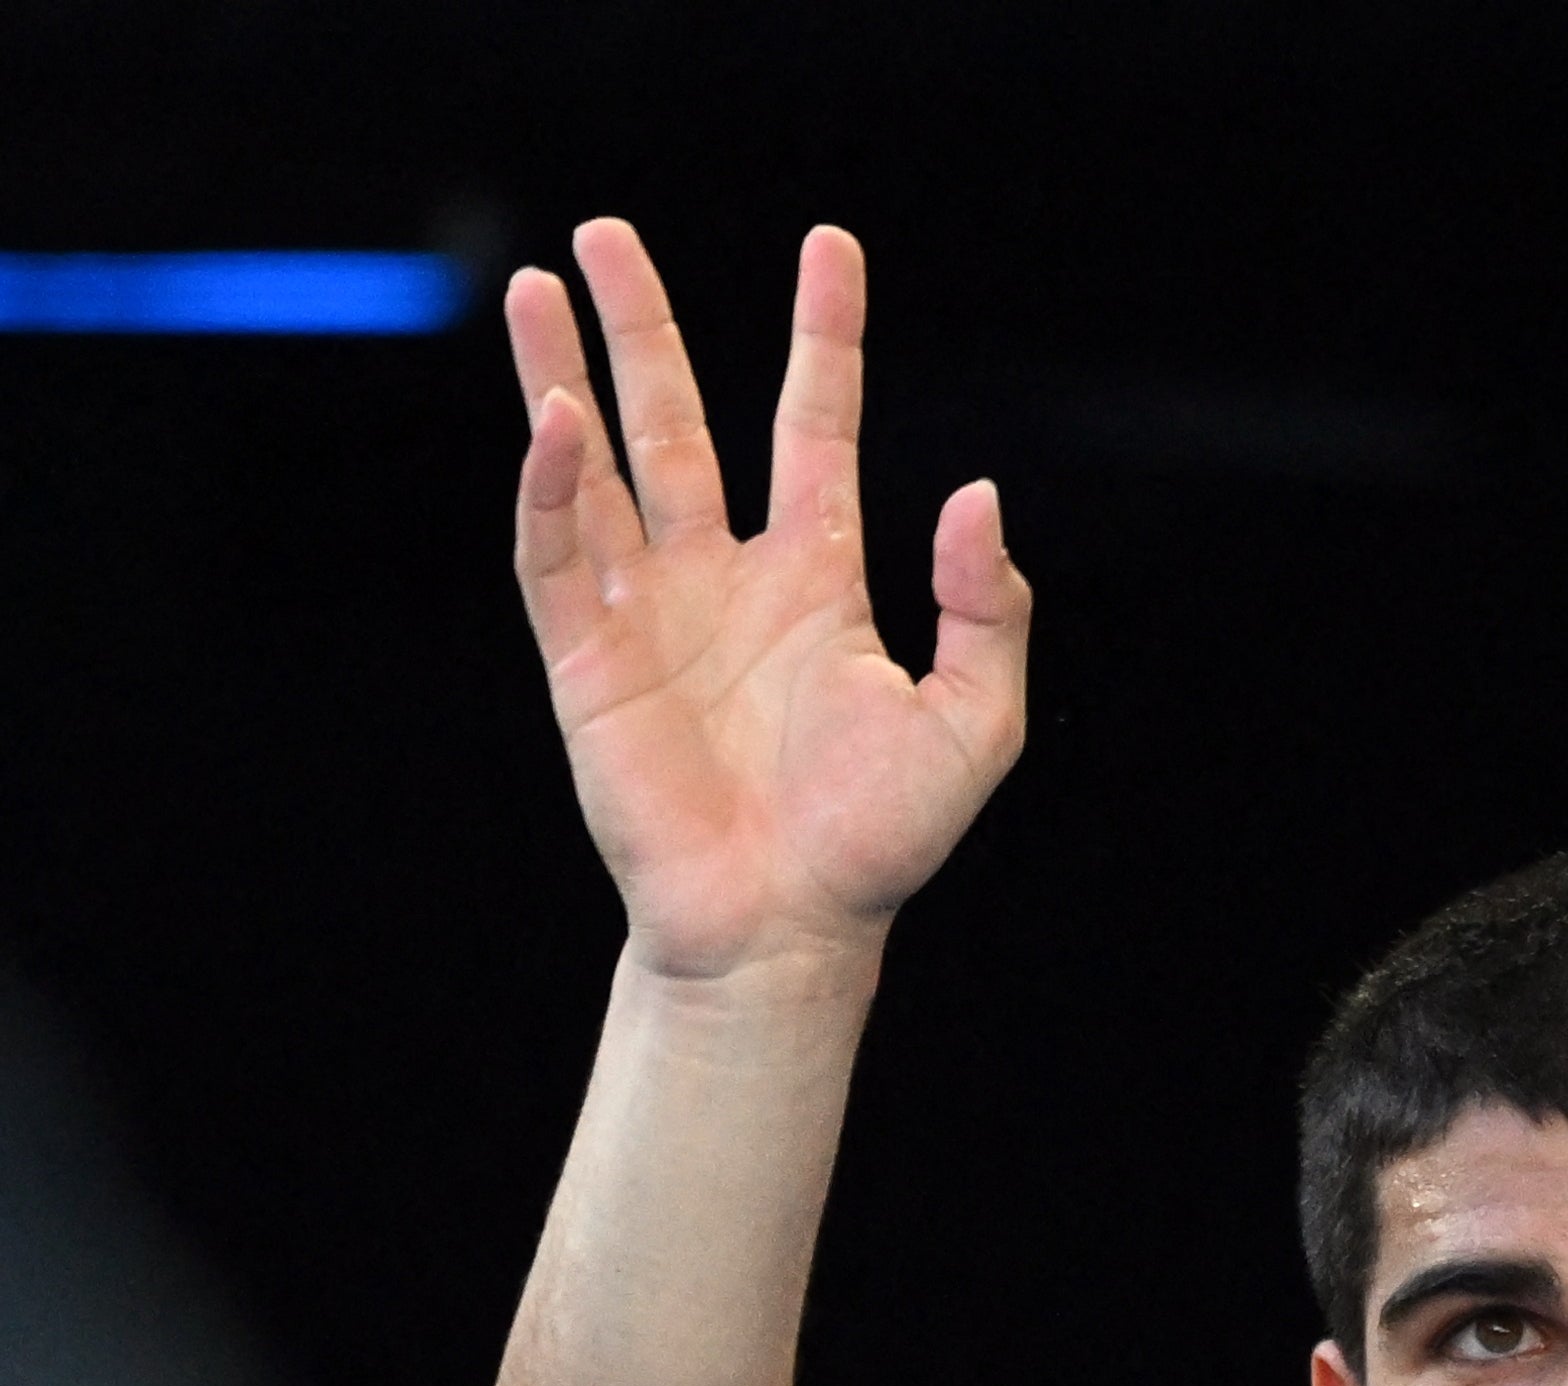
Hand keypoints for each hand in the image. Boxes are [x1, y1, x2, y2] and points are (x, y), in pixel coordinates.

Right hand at [507, 220, 1027, 978]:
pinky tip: (552, 415)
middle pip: (676, 420)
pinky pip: (557, 551)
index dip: (824, 339)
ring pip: (599, 466)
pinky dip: (549, 483)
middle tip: (607, 234)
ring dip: (565, 375)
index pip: (816, 430)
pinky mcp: (589, 660)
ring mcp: (650, 613)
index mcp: (817, 581)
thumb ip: (988, 611)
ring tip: (540, 284)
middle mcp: (724, 579)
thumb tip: (978, 494)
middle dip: (643, 327)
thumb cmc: (880, 843)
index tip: (830, 248)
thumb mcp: (975, 724)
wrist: (791, 929)